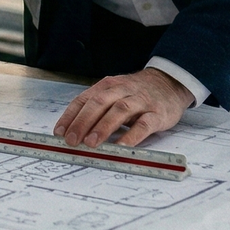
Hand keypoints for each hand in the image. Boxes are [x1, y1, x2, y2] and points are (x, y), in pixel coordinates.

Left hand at [54, 67, 194, 147]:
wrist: (170, 82)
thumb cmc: (136, 93)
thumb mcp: (114, 94)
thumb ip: (97, 109)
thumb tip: (73, 131)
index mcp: (107, 86)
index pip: (84, 99)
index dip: (70, 116)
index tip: (59, 132)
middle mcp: (122, 90)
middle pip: (99, 103)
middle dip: (83, 122)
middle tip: (72, 140)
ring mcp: (140, 101)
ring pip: (119, 111)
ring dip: (103, 127)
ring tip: (92, 143)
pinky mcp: (156, 113)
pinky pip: (143, 124)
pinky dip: (131, 136)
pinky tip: (121, 146)